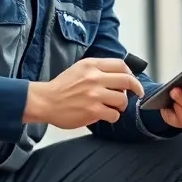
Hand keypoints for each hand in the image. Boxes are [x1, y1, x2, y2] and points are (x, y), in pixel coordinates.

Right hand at [25, 58, 143, 128]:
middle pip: (127, 81)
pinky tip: (106, 115)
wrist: (45, 101)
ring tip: (113, 107)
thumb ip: (98, 69)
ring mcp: (94, 95)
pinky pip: (114, 115)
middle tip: (136, 94)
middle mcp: (94, 78)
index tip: (133, 81)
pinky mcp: (93, 111)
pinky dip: (113, 116)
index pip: (121, 65)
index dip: (131, 74)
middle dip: (135, 88)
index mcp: (91, 65)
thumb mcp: (79, 69)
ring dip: (121, 105)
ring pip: (122, 99)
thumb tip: (120, 75)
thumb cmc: (62, 87)